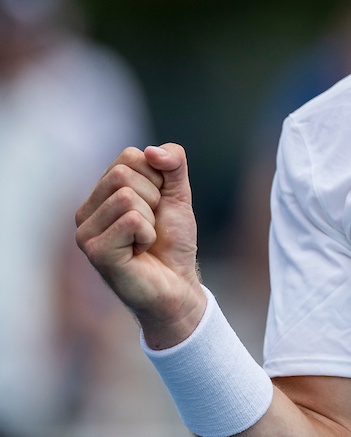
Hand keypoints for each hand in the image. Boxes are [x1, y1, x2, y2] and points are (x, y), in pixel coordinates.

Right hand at [75, 144, 204, 348]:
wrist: (177, 285)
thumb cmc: (172, 242)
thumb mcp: (179, 194)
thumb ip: (173, 164)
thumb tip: (152, 151)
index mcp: (101, 194)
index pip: (130, 156)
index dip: (158, 178)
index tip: (159, 205)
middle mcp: (86, 211)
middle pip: (124, 173)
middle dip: (155, 197)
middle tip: (153, 225)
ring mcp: (85, 232)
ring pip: (127, 196)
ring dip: (152, 219)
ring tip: (145, 240)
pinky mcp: (95, 251)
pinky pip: (132, 220)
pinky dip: (148, 235)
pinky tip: (140, 252)